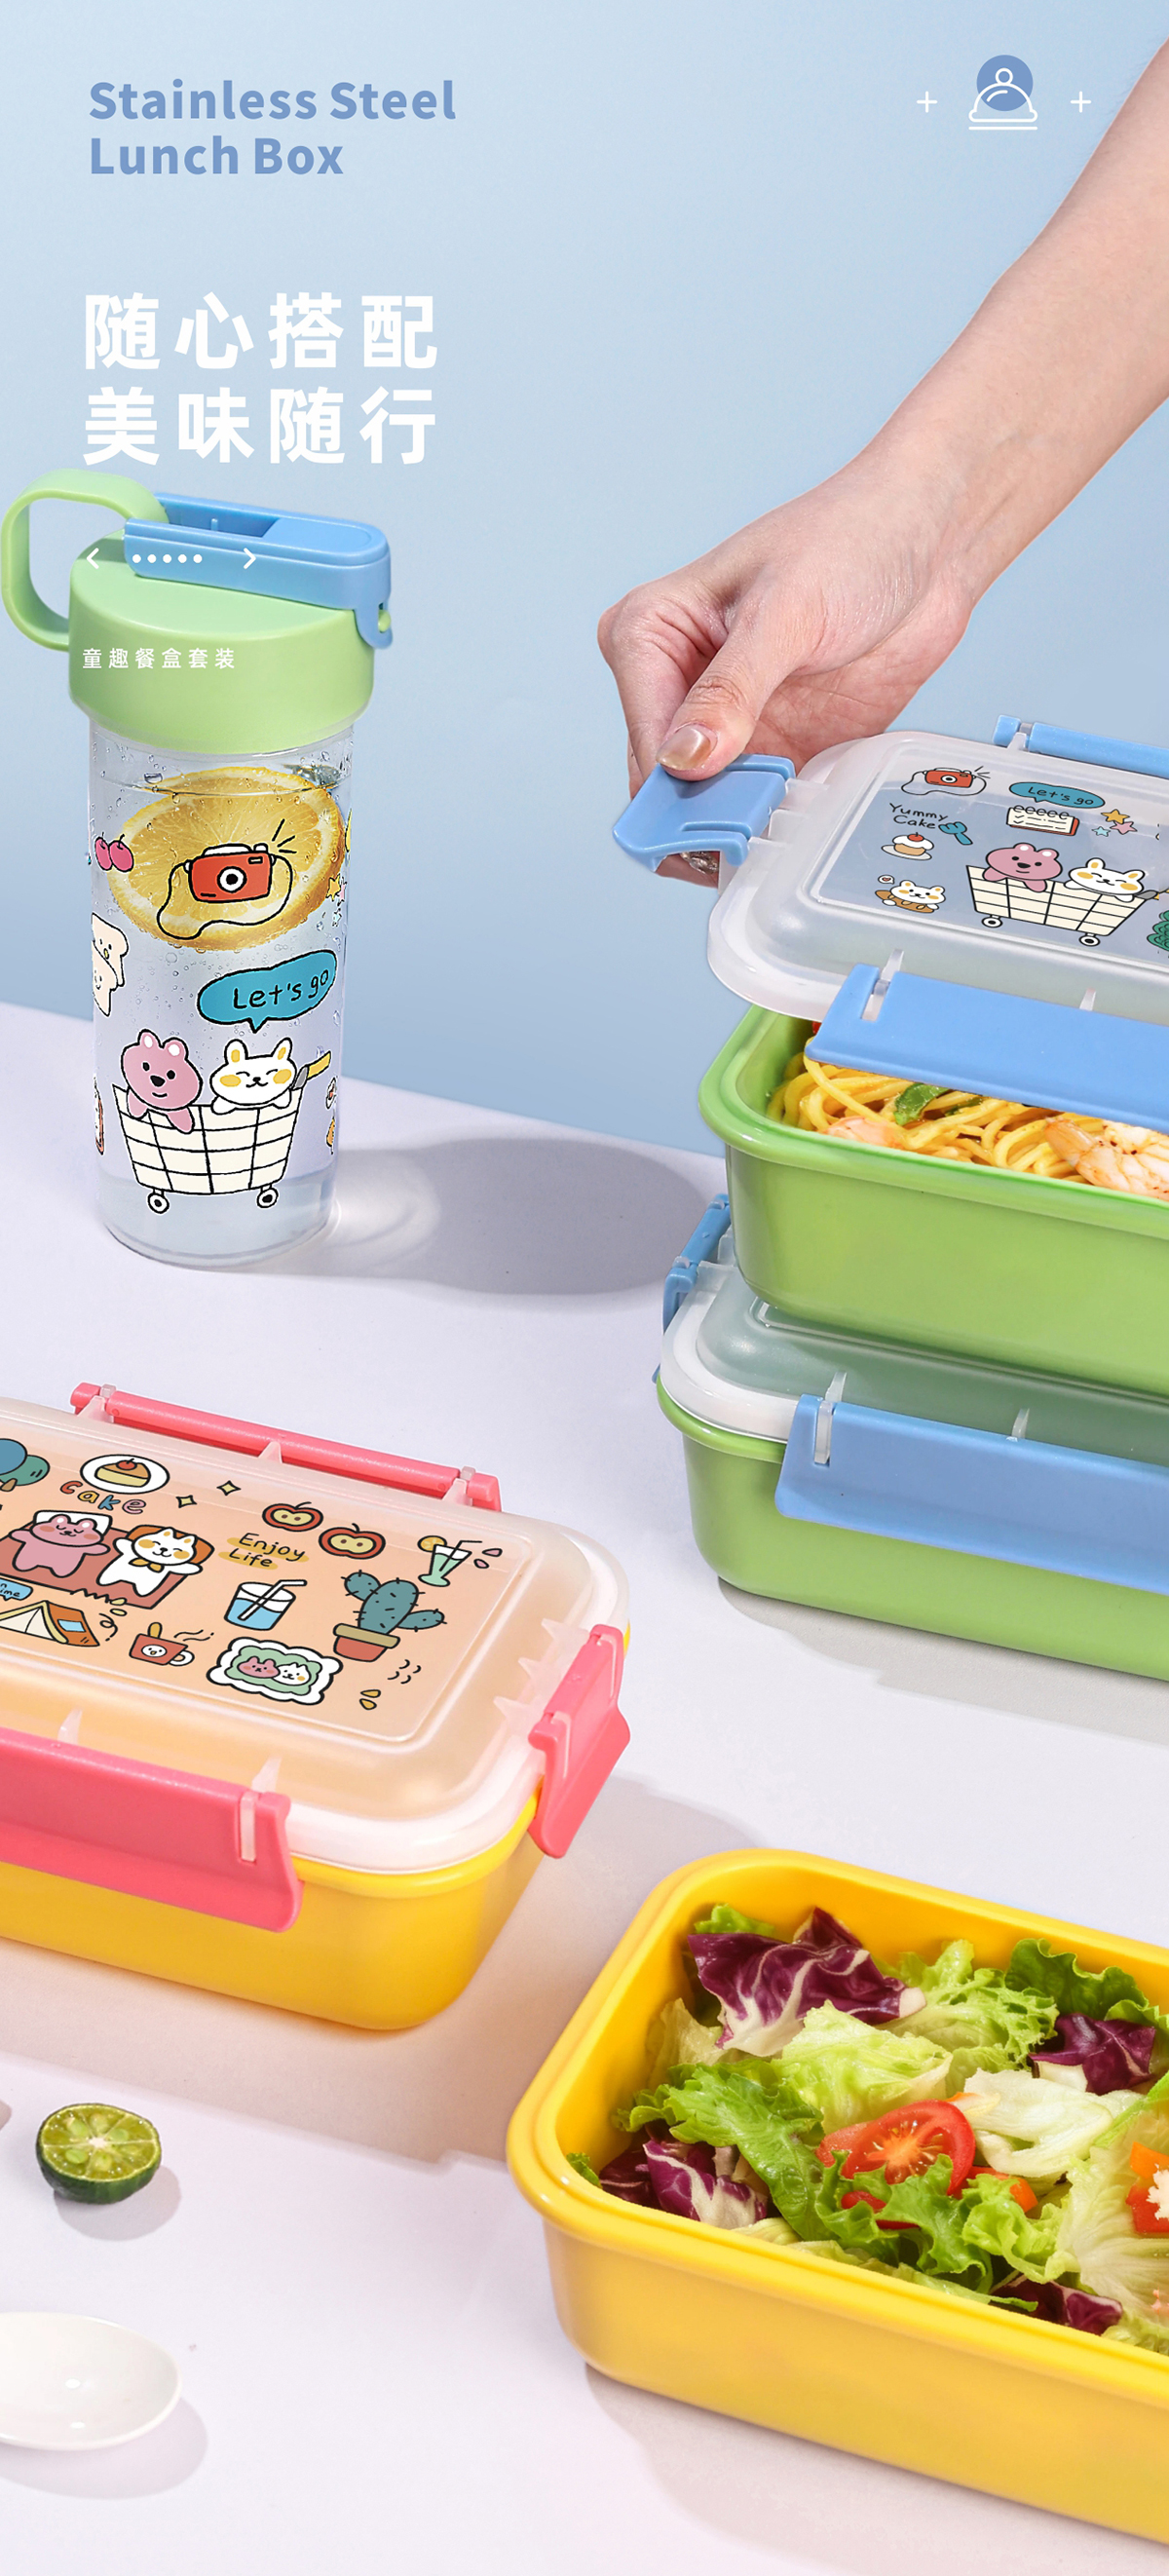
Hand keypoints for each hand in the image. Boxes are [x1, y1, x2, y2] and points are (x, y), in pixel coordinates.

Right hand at [598, 457, 979, 792]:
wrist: (926, 546)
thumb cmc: (849, 541)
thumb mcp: (785, 612)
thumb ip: (732, 690)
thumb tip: (686, 758)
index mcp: (650, 635)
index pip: (645, 736)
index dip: (675, 788)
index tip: (716, 819)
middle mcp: (675, 684)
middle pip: (664, 784)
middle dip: (702, 818)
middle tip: (748, 835)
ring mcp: (723, 723)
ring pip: (705, 808)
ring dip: (737, 828)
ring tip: (775, 828)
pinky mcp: (771, 749)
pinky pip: (756, 809)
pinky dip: (772, 825)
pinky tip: (797, 822)